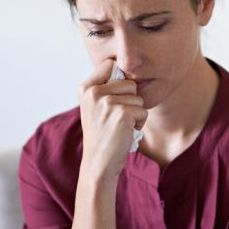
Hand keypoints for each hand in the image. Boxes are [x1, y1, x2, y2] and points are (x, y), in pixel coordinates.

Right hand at [79, 60, 147, 181]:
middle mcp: (94, 92)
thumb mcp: (94, 107)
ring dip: (136, 112)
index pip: (110, 64)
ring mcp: (107, 102)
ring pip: (138, 97)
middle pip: (130, 82)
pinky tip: (126, 132)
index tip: (116, 96)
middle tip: (118, 117)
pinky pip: (143, 111)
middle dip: (131, 100)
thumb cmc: (101, 135)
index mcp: (85, 87)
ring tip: (121, 125)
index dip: (120, 79)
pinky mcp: (122, 114)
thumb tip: (123, 65)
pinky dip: (140, 123)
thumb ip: (104, 87)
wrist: (98, 163)